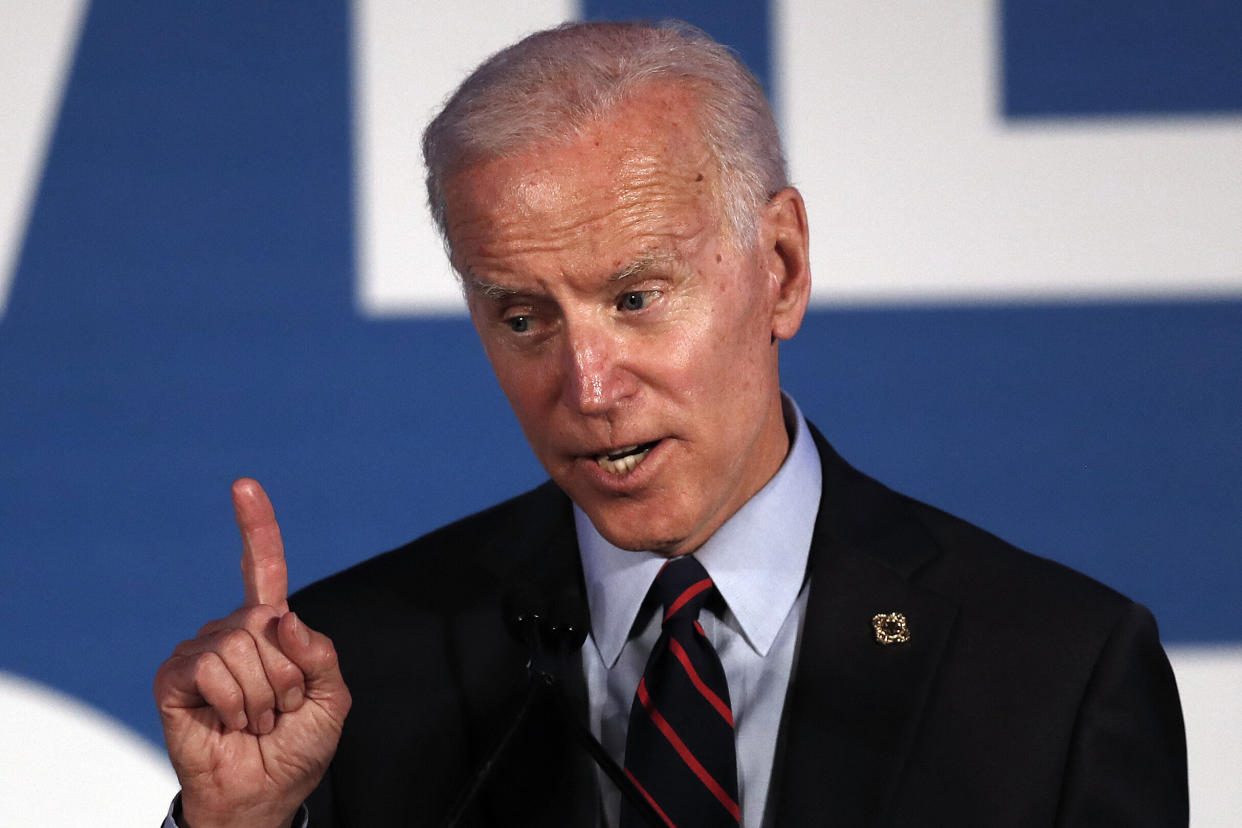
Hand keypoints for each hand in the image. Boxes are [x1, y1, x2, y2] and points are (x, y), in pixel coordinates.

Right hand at [154, 479, 351, 827]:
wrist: (264, 794)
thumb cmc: (296, 748)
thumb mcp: (333, 698)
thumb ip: (320, 653)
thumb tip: (282, 618)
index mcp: (270, 629)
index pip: (262, 567)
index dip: (256, 527)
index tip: (243, 485)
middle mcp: (232, 632)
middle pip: (266, 621)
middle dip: (287, 673)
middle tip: (280, 709)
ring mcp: (199, 652)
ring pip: (240, 645)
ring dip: (262, 694)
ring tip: (255, 720)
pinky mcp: (173, 678)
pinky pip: (210, 667)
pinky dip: (232, 701)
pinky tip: (228, 722)